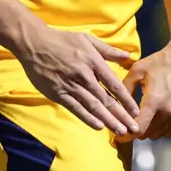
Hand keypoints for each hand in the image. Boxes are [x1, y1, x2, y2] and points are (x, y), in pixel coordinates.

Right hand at [17, 26, 139, 137]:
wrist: (34, 43)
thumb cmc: (62, 40)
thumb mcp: (87, 39)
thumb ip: (108, 50)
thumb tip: (127, 55)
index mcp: (93, 61)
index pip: (114, 85)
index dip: (126, 100)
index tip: (136, 111)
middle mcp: (84, 75)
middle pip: (106, 99)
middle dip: (122, 115)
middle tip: (134, 129)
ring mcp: (71, 85)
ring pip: (93, 106)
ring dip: (108, 120)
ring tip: (120, 131)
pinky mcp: (58, 93)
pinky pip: (75, 108)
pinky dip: (87, 118)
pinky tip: (98, 126)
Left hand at [122, 41, 170, 140]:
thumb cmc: (161, 61)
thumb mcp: (137, 71)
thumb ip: (125, 89)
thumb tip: (116, 107)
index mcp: (154, 100)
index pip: (139, 128)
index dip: (127, 134)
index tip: (119, 134)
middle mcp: (168, 111)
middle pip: (147, 134)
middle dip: (136, 130)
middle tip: (130, 121)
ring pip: (158, 135)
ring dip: (148, 130)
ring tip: (143, 118)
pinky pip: (170, 132)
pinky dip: (161, 129)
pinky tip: (156, 117)